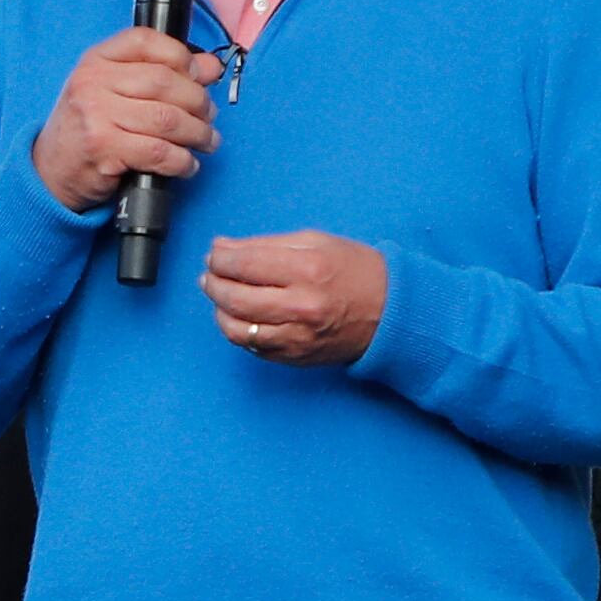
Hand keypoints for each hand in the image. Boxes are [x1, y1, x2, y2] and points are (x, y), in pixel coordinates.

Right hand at [31, 26, 220, 210]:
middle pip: (164, 81)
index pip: (145, 41)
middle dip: (198, 101)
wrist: (50, 170)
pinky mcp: (104, 149)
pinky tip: (186, 164)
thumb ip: (159, 73)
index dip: (181, 55)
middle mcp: (92, 82)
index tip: (200, 74)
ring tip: (206, 141)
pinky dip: (182, 161)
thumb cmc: (88, 128)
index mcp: (96, 60)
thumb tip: (211, 67)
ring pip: (166, 118)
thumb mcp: (113, 90)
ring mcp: (96, 115)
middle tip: (208, 116)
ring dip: (197, 133)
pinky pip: (159, 152)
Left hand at [203, 230, 386, 367]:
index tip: (214, 254)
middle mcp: (301, 306)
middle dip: (213, 283)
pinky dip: (239, 331)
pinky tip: (241, 316)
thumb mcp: (316, 242)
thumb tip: (222, 248)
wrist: (391, 312)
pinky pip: (253, 347)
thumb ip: (265, 244)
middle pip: (234, 298)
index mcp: (307, 270)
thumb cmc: (355, 270)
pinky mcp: (296, 357)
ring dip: (219, 311)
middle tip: (209, 274)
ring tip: (221, 296)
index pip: (243, 264)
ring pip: (237, 329)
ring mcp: (298, 337)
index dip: (220, 258)